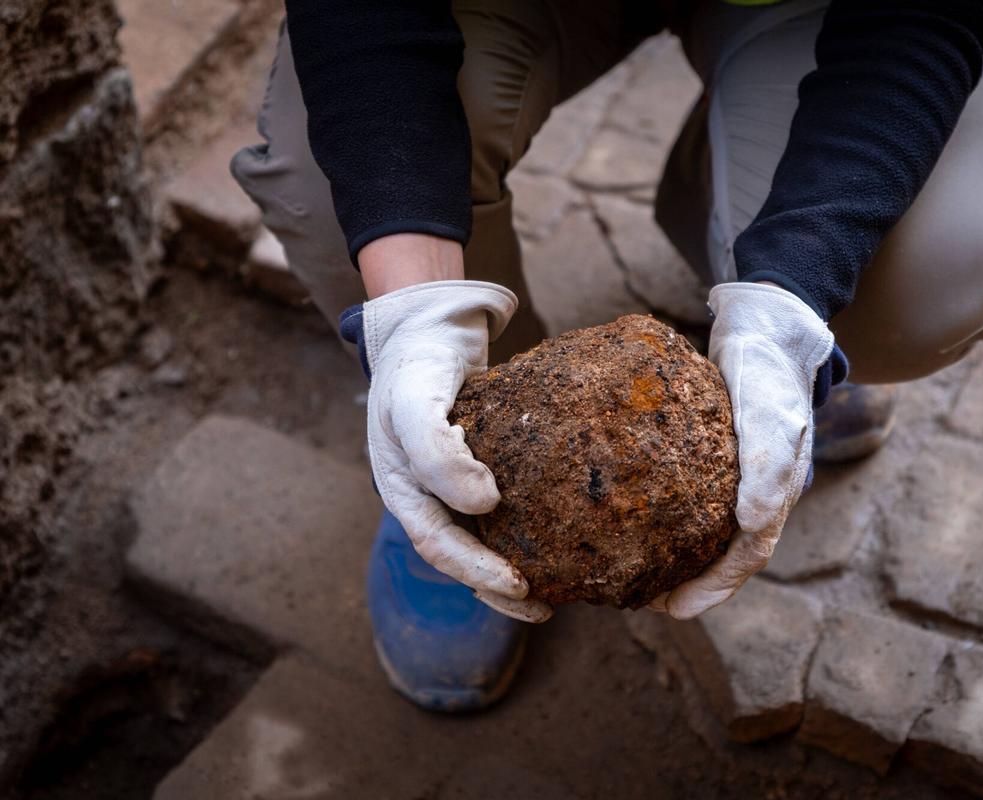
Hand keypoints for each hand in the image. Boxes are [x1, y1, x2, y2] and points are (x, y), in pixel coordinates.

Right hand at [363, 280, 552, 622]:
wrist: (430, 328)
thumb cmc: (415, 364)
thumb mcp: (414, 401)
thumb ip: (438, 452)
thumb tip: (486, 504)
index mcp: (406, 491)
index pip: (439, 545)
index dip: (476, 570)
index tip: (518, 584)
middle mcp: (432, 497)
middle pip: (465, 555)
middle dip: (501, 587)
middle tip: (546, 606)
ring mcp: (460, 485)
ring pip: (489, 538)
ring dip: (520, 566)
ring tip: (562, 589)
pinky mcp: (491, 469)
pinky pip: (512, 506)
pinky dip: (535, 526)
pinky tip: (570, 534)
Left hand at [651, 282, 833, 618]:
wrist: (767, 325)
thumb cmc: (769, 370)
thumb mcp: (770, 411)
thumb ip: (768, 463)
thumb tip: (750, 523)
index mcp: (775, 492)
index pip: (747, 555)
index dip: (715, 587)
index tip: (676, 609)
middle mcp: (757, 490)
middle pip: (726, 552)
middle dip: (692, 583)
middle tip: (646, 602)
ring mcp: (736, 473)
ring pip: (707, 528)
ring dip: (678, 556)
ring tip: (634, 574)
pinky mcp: (712, 453)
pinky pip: (691, 495)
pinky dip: (668, 516)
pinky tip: (633, 518)